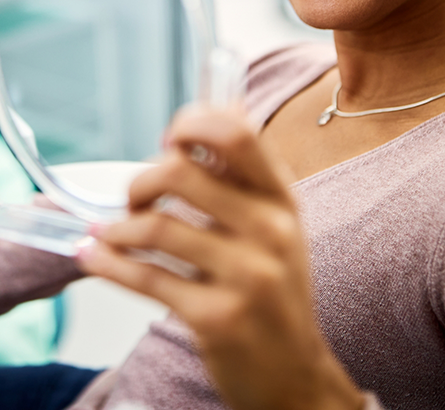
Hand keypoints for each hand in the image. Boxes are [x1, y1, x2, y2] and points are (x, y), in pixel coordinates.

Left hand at [77, 104, 364, 409]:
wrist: (295, 374)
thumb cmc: (275, 290)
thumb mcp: (276, 225)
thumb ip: (243, 178)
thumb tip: (200, 124)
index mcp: (282, 198)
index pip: (237, 132)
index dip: (192, 123)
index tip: (172, 139)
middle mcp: (270, 229)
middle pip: (181, 171)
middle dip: (142, 180)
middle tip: (137, 198)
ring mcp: (246, 275)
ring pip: (156, 225)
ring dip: (120, 226)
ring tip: (115, 233)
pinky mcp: (216, 318)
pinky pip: (145, 277)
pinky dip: (108, 262)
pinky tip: (96, 255)